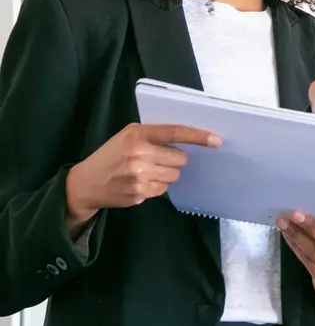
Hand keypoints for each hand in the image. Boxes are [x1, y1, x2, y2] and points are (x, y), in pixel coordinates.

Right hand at [65, 123, 221, 235]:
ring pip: (175, 175)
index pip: (175, 132)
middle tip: (157, 160)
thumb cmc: (111, 156)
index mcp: (137, 134)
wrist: (85, 183)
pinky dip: (157, 186)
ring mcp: (139, 175)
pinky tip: (140, 183)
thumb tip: (190, 142)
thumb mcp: (127, 137)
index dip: (198, 136)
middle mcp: (139, 153)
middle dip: (174, 160)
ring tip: (146, 171)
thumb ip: (154, 136)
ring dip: (166, 174)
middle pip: (180, 159)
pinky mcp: (139, 192)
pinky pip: (164, 189)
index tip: (217, 140)